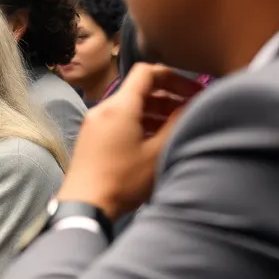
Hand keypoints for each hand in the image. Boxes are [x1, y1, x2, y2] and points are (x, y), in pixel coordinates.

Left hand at [58, 64, 203, 218]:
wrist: (84, 205)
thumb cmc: (123, 180)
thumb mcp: (157, 153)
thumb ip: (176, 124)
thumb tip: (190, 106)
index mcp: (120, 105)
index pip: (148, 72)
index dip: (175, 77)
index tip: (194, 91)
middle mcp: (104, 108)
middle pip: (140, 90)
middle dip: (169, 97)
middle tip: (191, 111)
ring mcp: (95, 124)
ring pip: (131, 107)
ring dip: (156, 113)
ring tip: (177, 129)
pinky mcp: (92, 139)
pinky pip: (120, 121)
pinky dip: (141, 124)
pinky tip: (156, 142)